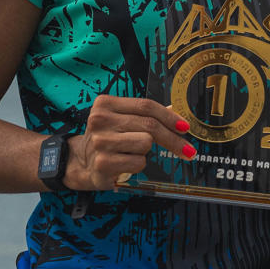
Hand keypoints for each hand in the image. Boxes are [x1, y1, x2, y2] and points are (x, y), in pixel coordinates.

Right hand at [65, 94, 195, 190]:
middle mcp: (100, 120)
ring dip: (145, 151)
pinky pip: (138, 162)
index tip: (185, 127)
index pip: (145, 106)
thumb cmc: (108, 139)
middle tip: (188, 150)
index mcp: (105, 104)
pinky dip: (137, 165)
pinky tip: (125, 164)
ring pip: (145, 143)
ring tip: (132, 153)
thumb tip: (175, 114)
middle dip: (173, 139)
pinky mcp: (103, 163)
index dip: (169, 116)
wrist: (81, 162)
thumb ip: (144, 115)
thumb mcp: (121, 120)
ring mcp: (100, 141)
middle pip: (149, 125)